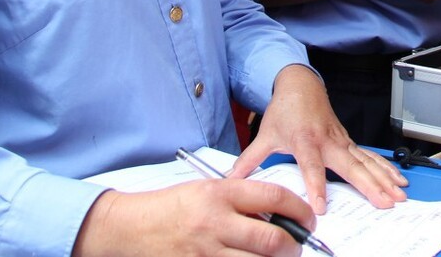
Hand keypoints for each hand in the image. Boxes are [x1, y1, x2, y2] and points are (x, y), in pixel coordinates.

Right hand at [73, 178, 314, 256]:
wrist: (132, 227)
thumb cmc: (173, 206)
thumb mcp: (208, 190)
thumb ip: (242, 200)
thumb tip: (280, 215)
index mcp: (220, 194)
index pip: (273, 197)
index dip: (300, 209)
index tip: (308, 218)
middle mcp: (215, 222)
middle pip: (272, 239)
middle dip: (294, 244)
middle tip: (297, 244)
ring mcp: (206, 251)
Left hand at [230, 65, 407, 213]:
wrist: (301, 85)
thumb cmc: (285, 110)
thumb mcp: (265, 134)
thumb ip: (249, 159)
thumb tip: (231, 179)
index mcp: (305, 140)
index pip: (311, 167)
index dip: (316, 186)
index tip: (320, 206)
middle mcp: (328, 141)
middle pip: (351, 166)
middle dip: (370, 185)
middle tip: (385, 201)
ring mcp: (341, 141)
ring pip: (366, 162)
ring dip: (385, 178)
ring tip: (399, 194)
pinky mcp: (348, 142)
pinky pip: (370, 157)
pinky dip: (386, 168)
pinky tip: (398, 180)